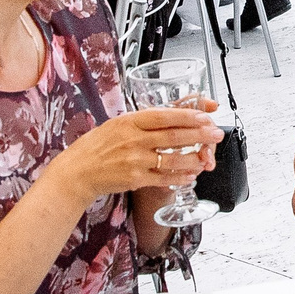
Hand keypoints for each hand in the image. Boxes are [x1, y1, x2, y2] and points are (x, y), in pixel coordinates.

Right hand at [61, 102, 223, 201]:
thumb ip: (143, 121)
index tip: (206, 115)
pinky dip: (180, 177)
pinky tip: (192, 174)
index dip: (188, 115)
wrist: (77, 171)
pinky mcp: (135, 179)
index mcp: (129, 121)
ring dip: (194, 158)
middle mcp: (133, 139)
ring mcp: (135, 160)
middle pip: (173, 136)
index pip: (164, 115)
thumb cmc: (97, 146)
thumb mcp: (117, 124)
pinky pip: (164, 178)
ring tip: (208, 157)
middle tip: (216, 134)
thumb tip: (172, 115)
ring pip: (172, 159)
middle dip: (200, 135)